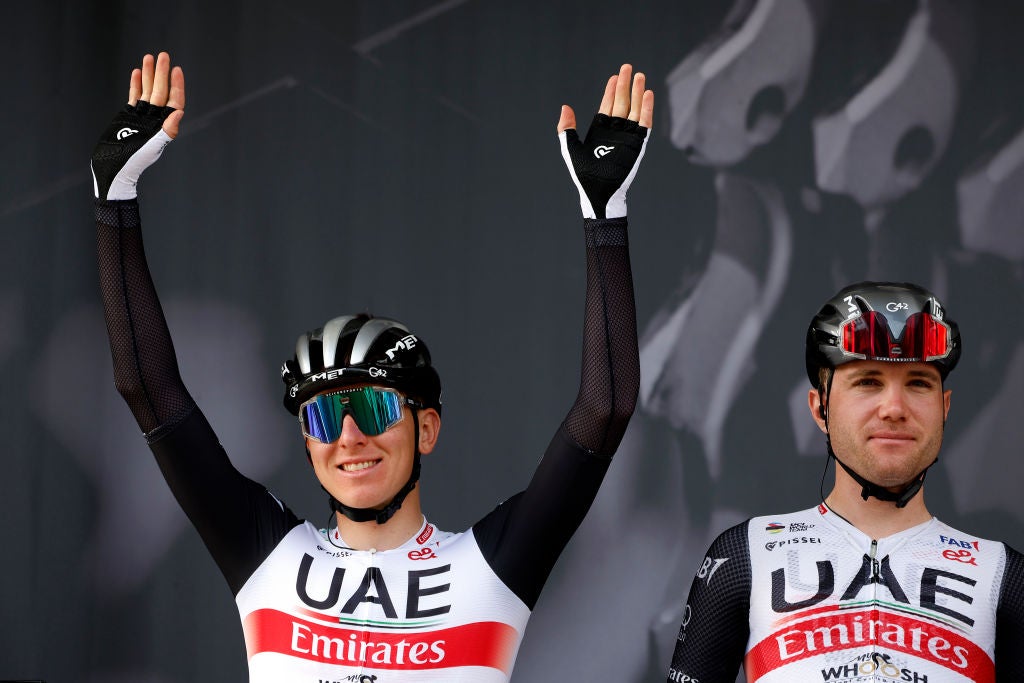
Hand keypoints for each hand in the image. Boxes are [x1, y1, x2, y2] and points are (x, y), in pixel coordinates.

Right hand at [91, 52, 185, 199]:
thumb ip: (166, 131)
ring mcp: (141, 116)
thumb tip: (179, 113)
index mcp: (164, 126)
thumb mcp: (151, 146)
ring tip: (148, 57)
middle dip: (162, 74)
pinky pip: (134, 96)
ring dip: (149, 74)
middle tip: (163, 55)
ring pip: (146, 91)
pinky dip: (135, 84)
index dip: (176, 86)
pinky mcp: (128, 116)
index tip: (176, 70)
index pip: (174, 101)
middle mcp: (154, 119)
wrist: (112, 167)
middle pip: (160, 92)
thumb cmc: (133, 162)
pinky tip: (137, 72)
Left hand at [558, 64, 653, 218]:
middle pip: (622, 102)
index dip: (611, 91)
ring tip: (640, 76)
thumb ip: (567, 129)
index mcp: (600, 130)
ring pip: (634, 109)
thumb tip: (565, 107)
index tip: (614, 76)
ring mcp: (627, 136)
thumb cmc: (583, 175)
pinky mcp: (637, 144)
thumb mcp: (571, 149)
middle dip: (625, 85)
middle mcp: (615, 131)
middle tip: (628, 68)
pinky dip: (646, 109)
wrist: (598, 192)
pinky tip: (647, 94)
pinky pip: (644, 123)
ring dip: (637, 93)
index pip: (607, 105)